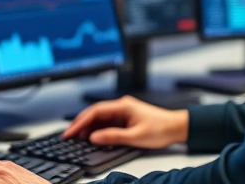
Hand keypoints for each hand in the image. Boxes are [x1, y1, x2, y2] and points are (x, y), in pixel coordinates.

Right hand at [62, 95, 188, 148]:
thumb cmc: (161, 128)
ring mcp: (123, 112)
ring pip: (100, 118)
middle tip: (68, 135)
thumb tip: (93, 138)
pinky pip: (107, 122)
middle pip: (94, 113)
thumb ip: (113, 136)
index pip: (95, 111)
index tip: (70, 131)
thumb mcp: (135, 136)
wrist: (176, 127)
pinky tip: (92, 137)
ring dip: (88, 127)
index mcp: (123, 105)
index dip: (80, 122)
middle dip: (80, 124)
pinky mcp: (126, 119)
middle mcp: (121, 106)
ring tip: (77, 138)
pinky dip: (97, 129)